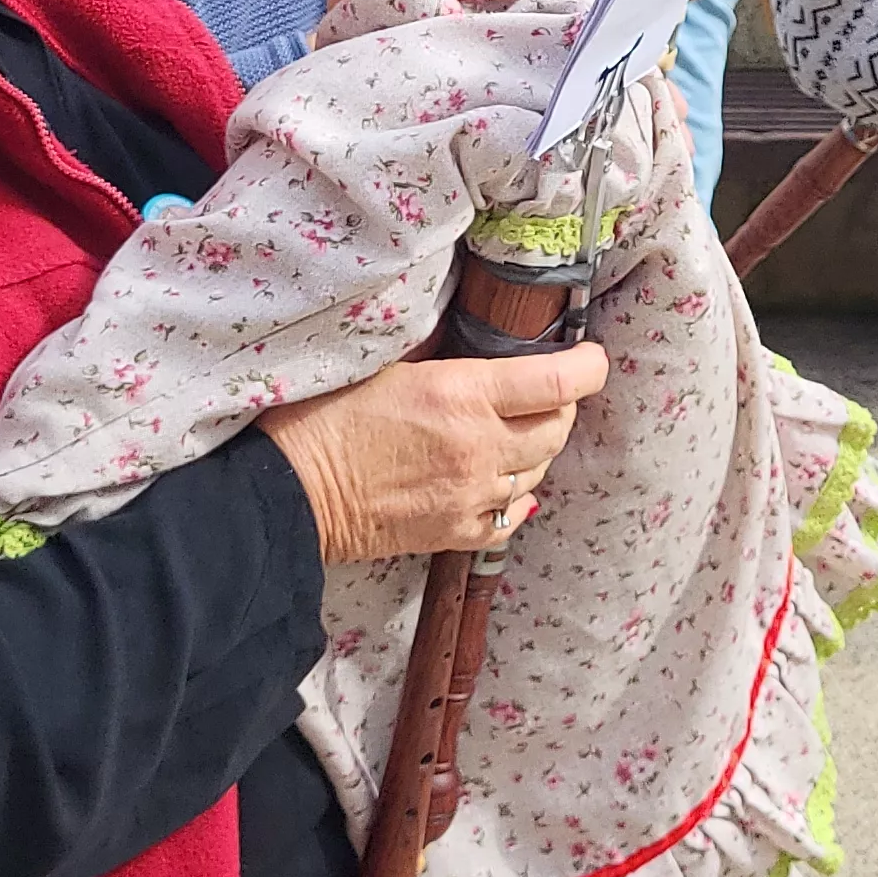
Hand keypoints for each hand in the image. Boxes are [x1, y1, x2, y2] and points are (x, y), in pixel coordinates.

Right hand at [258, 343, 608, 561]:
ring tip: (513, 432)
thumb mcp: (387, 364)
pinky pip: (511, 517)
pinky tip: (502, 483)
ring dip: (536, 449)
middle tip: (546, 392)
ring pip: (539, 472)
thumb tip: (477, 344)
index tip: (590, 357)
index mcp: (463, 396)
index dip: (588, 366)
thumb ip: (441, 357)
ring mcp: (471, 495)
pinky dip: (516, 497)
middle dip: (562, 406)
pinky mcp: (455, 532)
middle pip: (558, 428)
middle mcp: (479, 448)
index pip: (559, 383)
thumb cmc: (322, 418)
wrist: (287, 493)